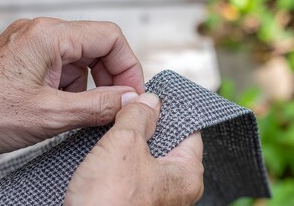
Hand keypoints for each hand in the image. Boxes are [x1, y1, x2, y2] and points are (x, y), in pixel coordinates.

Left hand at [0, 18, 143, 159]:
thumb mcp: (51, 115)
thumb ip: (98, 106)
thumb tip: (129, 100)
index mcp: (49, 36)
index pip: (110, 38)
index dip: (128, 66)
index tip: (132, 94)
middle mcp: (41, 32)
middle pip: (97, 46)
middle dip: (110, 77)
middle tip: (114, 106)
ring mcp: (33, 44)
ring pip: (81, 59)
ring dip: (90, 85)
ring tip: (81, 111)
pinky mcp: (27, 58)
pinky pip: (63, 67)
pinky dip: (72, 88)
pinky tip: (62, 108)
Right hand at [65, 93, 203, 205]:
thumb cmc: (109, 202)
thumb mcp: (124, 145)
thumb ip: (139, 116)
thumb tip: (149, 100)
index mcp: (187, 175)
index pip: (189, 130)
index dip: (169, 110)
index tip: (150, 97)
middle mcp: (176, 190)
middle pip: (167, 144)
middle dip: (145, 125)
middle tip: (126, 109)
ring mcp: (155, 200)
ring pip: (146, 159)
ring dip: (129, 142)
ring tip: (113, 127)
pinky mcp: (134, 204)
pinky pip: (132, 175)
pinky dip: (121, 161)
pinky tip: (104, 152)